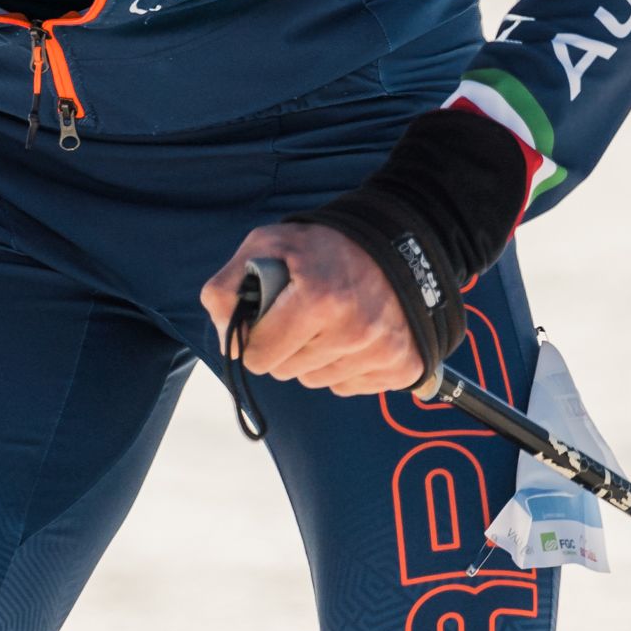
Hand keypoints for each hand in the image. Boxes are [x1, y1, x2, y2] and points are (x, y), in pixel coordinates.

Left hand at [200, 221, 422, 397]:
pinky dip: (344, 366)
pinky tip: (354, 336)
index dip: (255, 340)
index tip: (267, 322)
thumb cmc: (326, 246)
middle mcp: (354, 332)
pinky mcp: (403, 368)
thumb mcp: (267, 244)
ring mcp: (382, 353)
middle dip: (284, 348)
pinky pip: (349, 386)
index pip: (259, 357)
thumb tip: (226, 339)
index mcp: (319, 300)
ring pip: (317, 381)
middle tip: (301, 315)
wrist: (400, 245)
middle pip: (286, 372)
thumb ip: (229, 286)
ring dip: (314, 358)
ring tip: (331, 321)